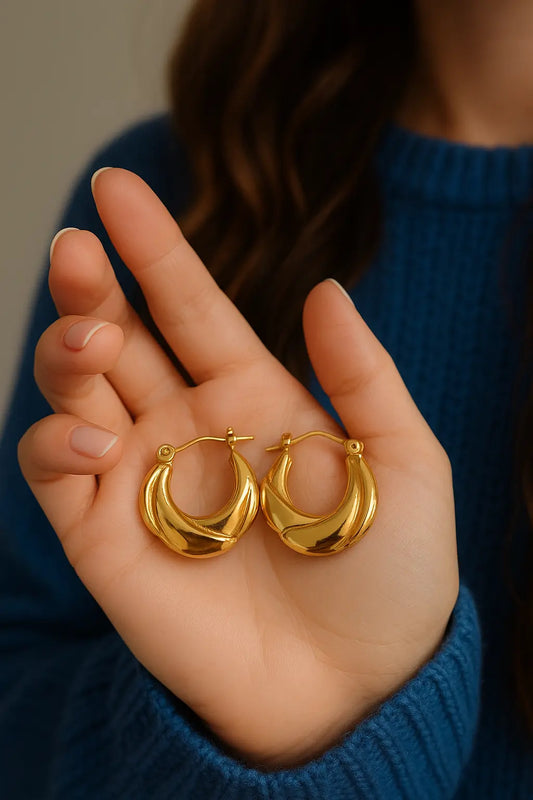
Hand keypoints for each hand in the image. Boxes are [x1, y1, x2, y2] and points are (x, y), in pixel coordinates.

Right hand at [18, 169, 457, 767]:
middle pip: (119, 339)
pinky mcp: (105, 538)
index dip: (153, 248)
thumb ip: (365, 376)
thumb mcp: (405, 463)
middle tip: (75, 249)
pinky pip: (56, 473)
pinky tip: (94, 442)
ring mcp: (141, 481)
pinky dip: (59, 445)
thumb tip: (326, 288)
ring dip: (67, 355)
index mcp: (251, 400)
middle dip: (90, 289)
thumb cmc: (389, 576)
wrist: (355, 686)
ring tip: (90, 341)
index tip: (113, 189)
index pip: (191, 308)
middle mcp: (187, 430)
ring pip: (74, 394)